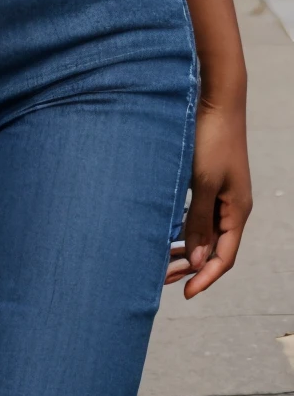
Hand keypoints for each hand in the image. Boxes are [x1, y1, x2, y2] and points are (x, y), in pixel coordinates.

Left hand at [165, 98, 251, 297]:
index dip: (205, 278)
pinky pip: (197, 214)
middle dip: (189, 266)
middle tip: (161, 279)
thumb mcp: (203, 183)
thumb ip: (198, 221)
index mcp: (236, 211)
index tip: (185, 294)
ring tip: (158, 262)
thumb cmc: (211, 139)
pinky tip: (163, 232)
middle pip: (212, 248)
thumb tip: (195, 261)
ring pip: (203, 232)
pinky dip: (182, 227)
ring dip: (183, 248)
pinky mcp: (208, 181)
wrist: (216, 101)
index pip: (223, 257)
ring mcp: (221, 194)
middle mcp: (231, 207)